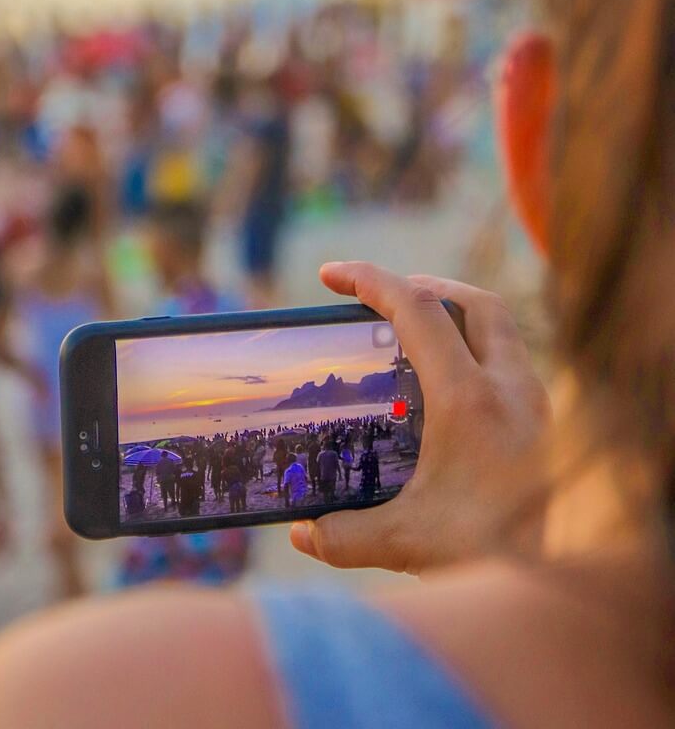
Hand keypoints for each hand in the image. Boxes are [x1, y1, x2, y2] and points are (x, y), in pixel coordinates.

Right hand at [290, 261, 550, 575]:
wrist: (558, 587)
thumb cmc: (483, 558)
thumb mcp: (402, 542)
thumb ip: (343, 534)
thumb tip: (302, 532)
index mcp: (469, 399)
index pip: (418, 309)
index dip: (370, 279)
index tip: (331, 274)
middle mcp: (510, 388)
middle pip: (471, 301)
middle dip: (420, 285)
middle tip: (379, 297)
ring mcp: (536, 402)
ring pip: (498, 327)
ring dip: (455, 314)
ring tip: (413, 331)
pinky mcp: (546, 423)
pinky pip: (510, 361)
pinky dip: (475, 351)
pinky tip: (448, 387)